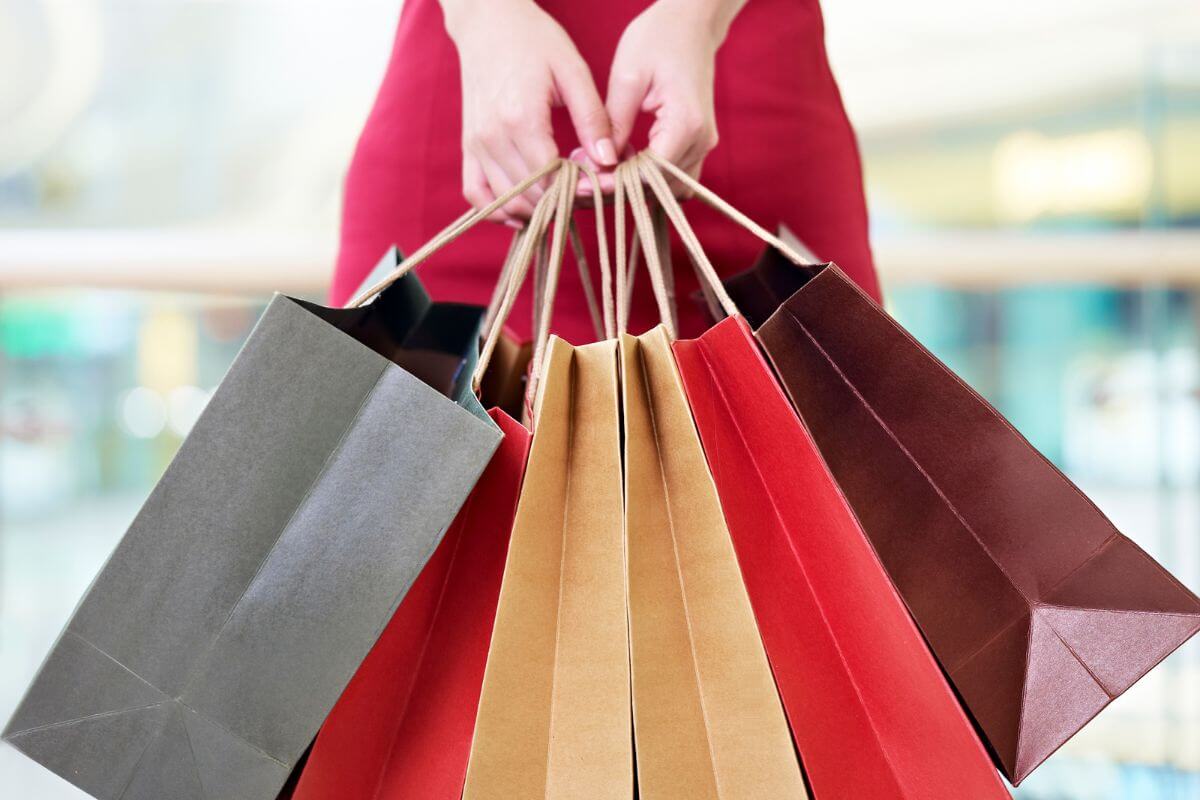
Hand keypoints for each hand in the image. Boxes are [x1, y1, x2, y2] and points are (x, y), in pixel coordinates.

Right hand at [443, 0, 616, 224]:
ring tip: (565, 197)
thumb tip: (608, 161)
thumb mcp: (573, 71)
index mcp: (521, 118)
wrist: (487, 22)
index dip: (580, 190)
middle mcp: (493, 137)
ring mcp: (476, 145)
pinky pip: (477, 195)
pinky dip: (500, 210)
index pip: (551, 178)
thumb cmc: (534, 40)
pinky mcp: (468, 147)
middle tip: (590, 192)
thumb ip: (592, 119)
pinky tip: (527, 208)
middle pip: (530, 194)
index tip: (602, 186)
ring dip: (538, 210)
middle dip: (564, 202)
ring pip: (506, 201)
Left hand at [604, 0, 745, 193]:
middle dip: (624, 188)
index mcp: (685, 122)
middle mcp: (701, 140)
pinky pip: (675, 176)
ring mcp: (704, 143)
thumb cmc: (658, 39)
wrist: (692, 23)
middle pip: (660, 186)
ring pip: (669, 188)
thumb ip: (615, 124)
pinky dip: (651, 178)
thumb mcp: (627, 78)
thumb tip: (600, 162)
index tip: (586, 182)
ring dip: (638, 187)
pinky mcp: (698, 143)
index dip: (617, 182)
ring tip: (604, 173)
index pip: (651, 173)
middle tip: (587, 179)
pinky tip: (624, 164)